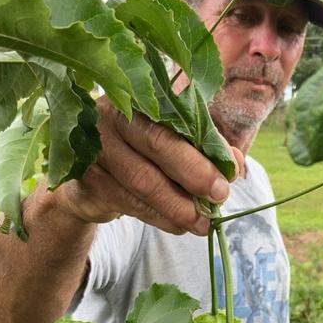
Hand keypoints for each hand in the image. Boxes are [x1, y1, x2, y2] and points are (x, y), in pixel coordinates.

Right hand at [57, 97, 242, 235]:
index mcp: (138, 97)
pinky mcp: (87, 179)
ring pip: (143, 180)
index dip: (204, 148)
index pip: (176, 119)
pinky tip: (178, 225)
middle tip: (219, 198)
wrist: (92, 180)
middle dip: (194, 175)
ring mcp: (94, 147)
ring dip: (178, 205)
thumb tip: (235, 165)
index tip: (229, 176)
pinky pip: (129, 202)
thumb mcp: (174, 144)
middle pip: (158, 144)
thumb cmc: (141, 153)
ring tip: (202, 222)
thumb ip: (205, 148)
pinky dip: (159, 217)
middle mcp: (111, 116)